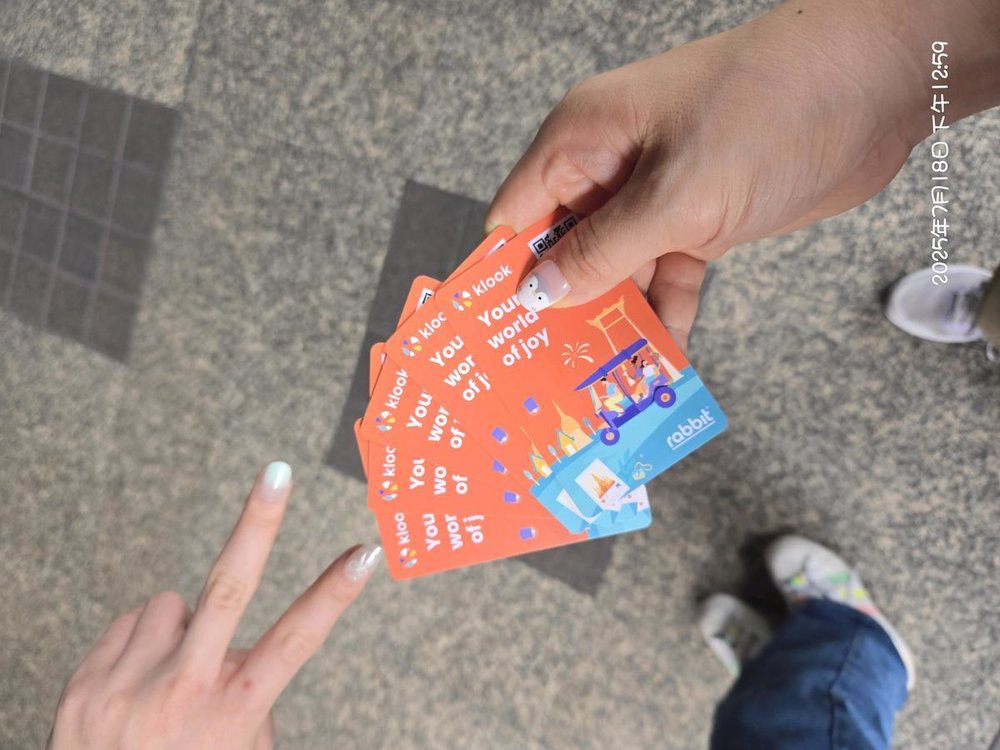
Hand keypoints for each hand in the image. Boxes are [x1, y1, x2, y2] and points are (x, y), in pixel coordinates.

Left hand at [47, 462, 381, 749]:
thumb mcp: (240, 749)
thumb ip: (248, 697)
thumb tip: (234, 642)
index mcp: (233, 713)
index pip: (296, 641)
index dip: (335, 593)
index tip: (367, 551)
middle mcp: (181, 696)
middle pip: (227, 588)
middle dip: (257, 524)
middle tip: (277, 472)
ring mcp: (129, 687)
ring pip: (171, 604)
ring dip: (181, 628)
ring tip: (169, 677)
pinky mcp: (87, 684)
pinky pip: (131, 622)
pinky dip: (143, 643)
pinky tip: (137, 683)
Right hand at [488, 0, 999, 349]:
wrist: (872, 89)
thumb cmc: (767, 112)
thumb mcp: (674, 195)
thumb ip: (602, 251)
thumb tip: (538, 292)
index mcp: (581, 141)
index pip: (516, 217)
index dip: (505, 276)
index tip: (499, 338)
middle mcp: (608, 168)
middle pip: (563, 250)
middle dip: (562, 309)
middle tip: (552, 376)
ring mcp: (654, 194)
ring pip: (615, 269)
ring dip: (616, 319)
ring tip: (605, 380)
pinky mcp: (696, 218)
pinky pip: (663, 274)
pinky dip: (664, 311)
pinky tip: (662, 356)